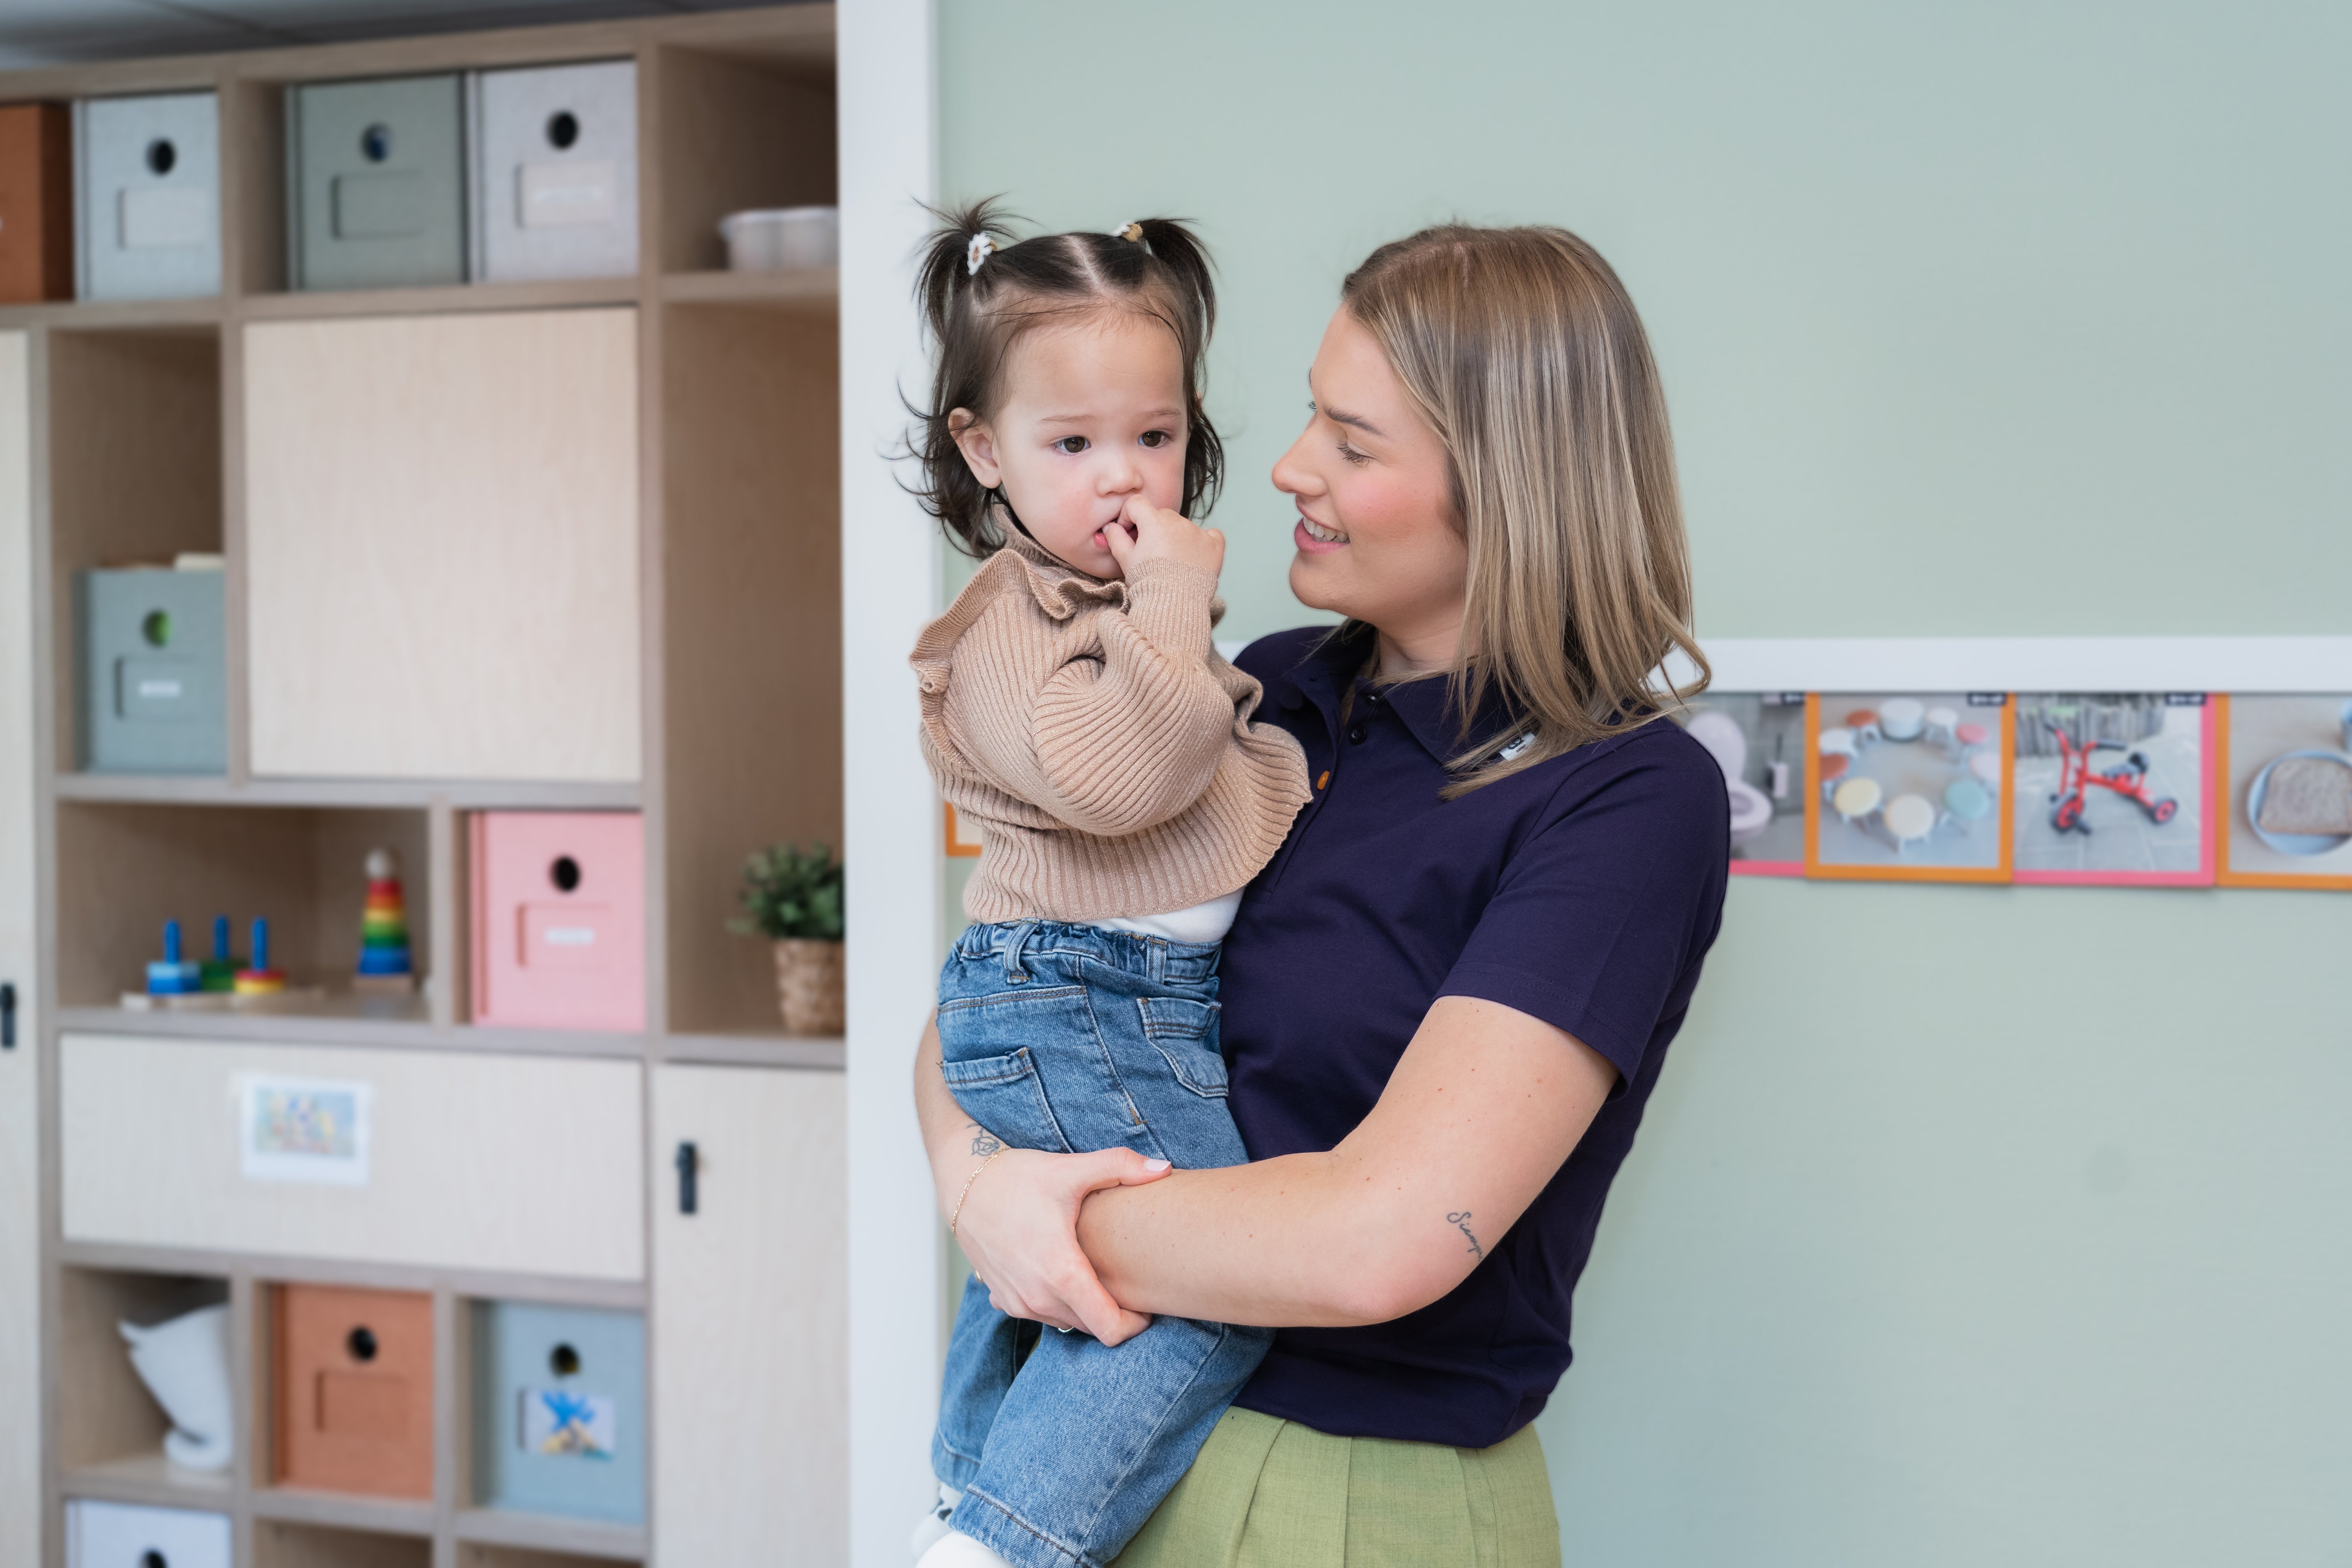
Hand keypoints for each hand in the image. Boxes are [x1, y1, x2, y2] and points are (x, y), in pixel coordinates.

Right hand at [952, 1146, 1174, 1344]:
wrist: (965, 1185)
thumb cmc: (1018, 1178)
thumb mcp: (1071, 1169)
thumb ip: (1122, 1167)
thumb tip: (1165, 1168)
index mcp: (1061, 1273)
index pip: (1111, 1329)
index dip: (1137, 1323)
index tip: (1147, 1302)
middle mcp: (1038, 1297)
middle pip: (1094, 1328)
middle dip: (1115, 1312)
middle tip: (1129, 1281)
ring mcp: (1019, 1304)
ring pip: (1069, 1323)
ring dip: (1087, 1309)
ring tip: (1098, 1274)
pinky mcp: (1005, 1302)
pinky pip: (1044, 1315)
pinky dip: (1060, 1304)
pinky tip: (1063, 1273)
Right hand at [1101, 493, 1224, 583]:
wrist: (1175, 603)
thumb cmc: (1148, 582)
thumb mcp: (1125, 559)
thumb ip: (1116, 539)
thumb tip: (1111, 527)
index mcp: (1154, 521)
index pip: (1136, 504)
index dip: (1129, 516)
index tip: (1128, 532)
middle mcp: (1178, 522)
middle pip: (1161, 515)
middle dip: (1153, 528)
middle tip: (1150, 552)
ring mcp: (1198, 532)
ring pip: (1183, 525)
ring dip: (1176, 536)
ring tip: (1172, 562)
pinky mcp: (1214, 545)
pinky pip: (1211, 535)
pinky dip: (1203, 542)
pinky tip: (1195, 556)